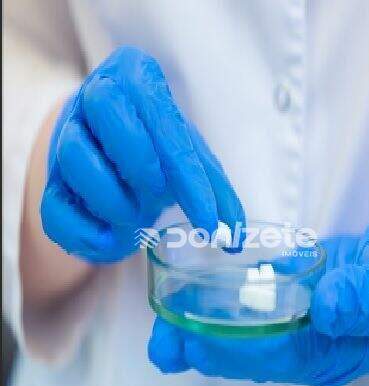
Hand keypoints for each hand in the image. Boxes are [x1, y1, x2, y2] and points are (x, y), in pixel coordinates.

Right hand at [41, 46, 244, 262]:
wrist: (110, 157)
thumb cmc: (156, 151)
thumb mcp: (191, 159)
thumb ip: (216, 192)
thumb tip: (236, 239)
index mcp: (136, 79)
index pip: (165, 124)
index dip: (190, 181)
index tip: (209, 223)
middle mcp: (94, 97)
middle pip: (106, 108)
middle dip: (139, 163)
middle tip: (157, 194)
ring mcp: (65, 137)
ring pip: (75, 157)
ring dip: (114, 199)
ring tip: (134, 214)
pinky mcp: (49, 182)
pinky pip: (54, 208)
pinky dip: (86, 232)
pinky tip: (110, 237)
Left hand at [148, 228, 368, 385]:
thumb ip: (364, 298)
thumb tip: (325, 304)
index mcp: (320, 351)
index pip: (264, 355)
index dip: (225, 350)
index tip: (188, 342)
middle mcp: (298, 341)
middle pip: (242, 351)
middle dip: (200, 345)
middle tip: (161, 338)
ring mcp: (291, 319)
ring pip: (241, 329)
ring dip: (203, 323)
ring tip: (166, 316)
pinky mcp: (290, 296)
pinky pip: (252, 301)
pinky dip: (224, 296)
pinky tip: (199, 286)